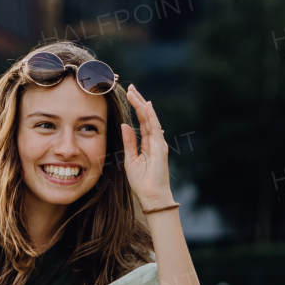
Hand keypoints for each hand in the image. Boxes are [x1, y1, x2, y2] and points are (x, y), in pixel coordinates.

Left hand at [121, 85, 176, 212]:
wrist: (151, 196)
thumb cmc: (142, 182)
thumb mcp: (130, 159)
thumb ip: (129, 142)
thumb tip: (124, 125)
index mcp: (147, 143)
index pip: (142, 121)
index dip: (135, 107)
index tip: (128, 95)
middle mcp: (155, 141)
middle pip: (147, 116)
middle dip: (139, 101)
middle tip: (130, 87)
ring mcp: (159, 143)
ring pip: (151, 119)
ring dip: (142, 105)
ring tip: (134, 92)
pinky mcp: (160, 148)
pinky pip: (155, 129)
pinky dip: (151, 117)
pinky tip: (146, 106)